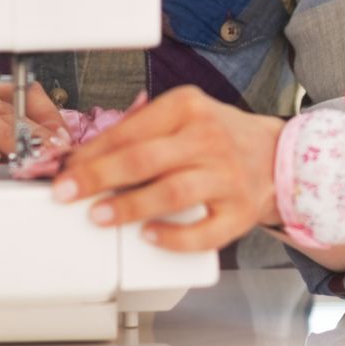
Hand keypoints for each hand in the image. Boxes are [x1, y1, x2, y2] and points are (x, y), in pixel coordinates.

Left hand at [52, 86, 283, 251]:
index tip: (67, 169)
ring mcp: (226, 177)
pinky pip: (205, 231)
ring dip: (130, 206)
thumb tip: (86, 153)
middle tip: (67, 192)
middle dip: (99, 177)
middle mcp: (208, 139)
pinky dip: (174, 237)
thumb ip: (139, 128)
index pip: (130, 131)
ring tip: (99, 215)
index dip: (93, 152)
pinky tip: (149, 236)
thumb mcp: (183, 114)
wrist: (277, 156)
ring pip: (171, 192)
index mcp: (188, 108)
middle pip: (144, 159)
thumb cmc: (220, 136)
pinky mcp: (239, 211)